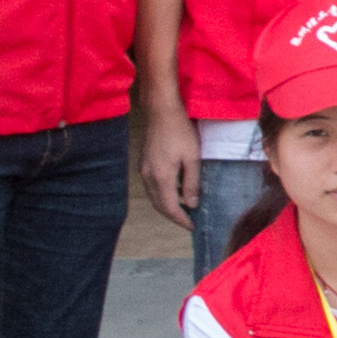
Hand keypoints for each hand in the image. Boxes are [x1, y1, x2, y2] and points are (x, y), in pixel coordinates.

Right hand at [136, 110, 199, 227]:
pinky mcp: (144, 164)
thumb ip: (191, 182)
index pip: (169, 208)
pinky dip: (163, 194)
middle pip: (159, 205)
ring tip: (185, 208)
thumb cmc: (180, 131)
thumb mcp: (192, 157)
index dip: (181, 220)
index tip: (193, 226)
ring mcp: (144, 170)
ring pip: (154, 197)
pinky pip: (153, 187)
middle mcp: (148, 177)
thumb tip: (191, 204)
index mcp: (161, 177)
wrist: (161, 111)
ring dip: (168, 206)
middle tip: (189, 221)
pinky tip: (176, 191)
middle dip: (174, 216)